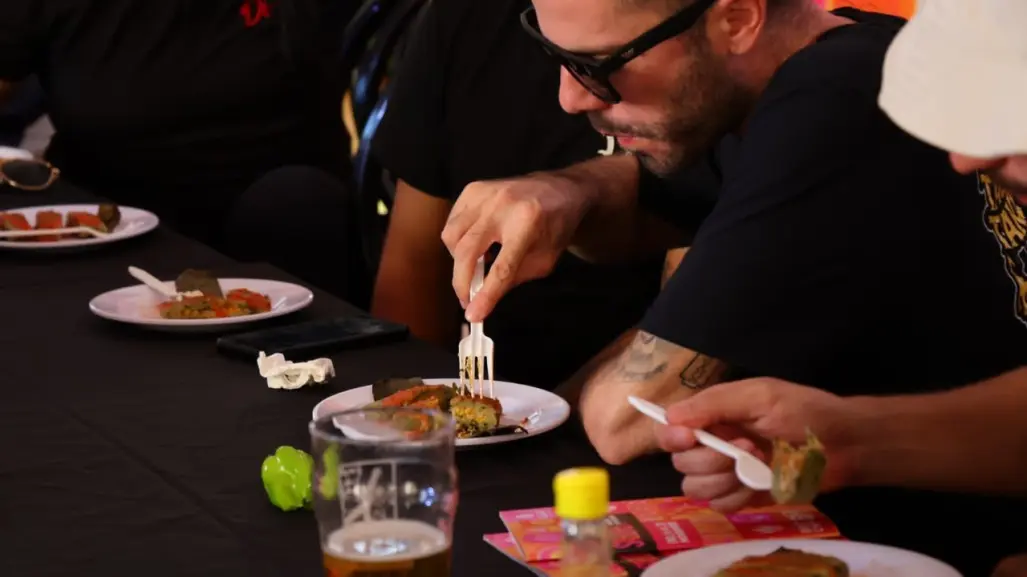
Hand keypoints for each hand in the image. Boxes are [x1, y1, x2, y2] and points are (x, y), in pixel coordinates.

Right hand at [441, 173, 591, 321]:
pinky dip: (457, 240)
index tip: (474, 314)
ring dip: (458, 261)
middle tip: (466, 300)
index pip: (502, 267)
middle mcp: (503, 204)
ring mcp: (485, 193)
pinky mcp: (473, 189)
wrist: (559, 189)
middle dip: (462, 282)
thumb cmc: (555, 226)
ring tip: (474, 267)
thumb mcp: (544, 260)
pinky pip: (452, 221)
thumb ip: (514, 278)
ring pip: (452, 235)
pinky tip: (473, 245)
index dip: (486, 294)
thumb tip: (483, 298)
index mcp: (528, 223)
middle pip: (468, 250)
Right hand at [653, 378, 859, 511]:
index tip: (689, 438)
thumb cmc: (804, 412)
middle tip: (746, 448)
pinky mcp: (742, 497)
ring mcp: (726, 473)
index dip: (670, 436)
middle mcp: (712, 444)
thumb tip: (670, 416)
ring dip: (723, 480)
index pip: (669, 428)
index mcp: (712, 415)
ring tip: (756, 466)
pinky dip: (736, 497)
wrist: (845, 444)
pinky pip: (719, 506)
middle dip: (709, 459)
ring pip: (695, 488)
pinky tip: (758, 485)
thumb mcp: (760, 396)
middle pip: (681, 462)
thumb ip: (714, 404)